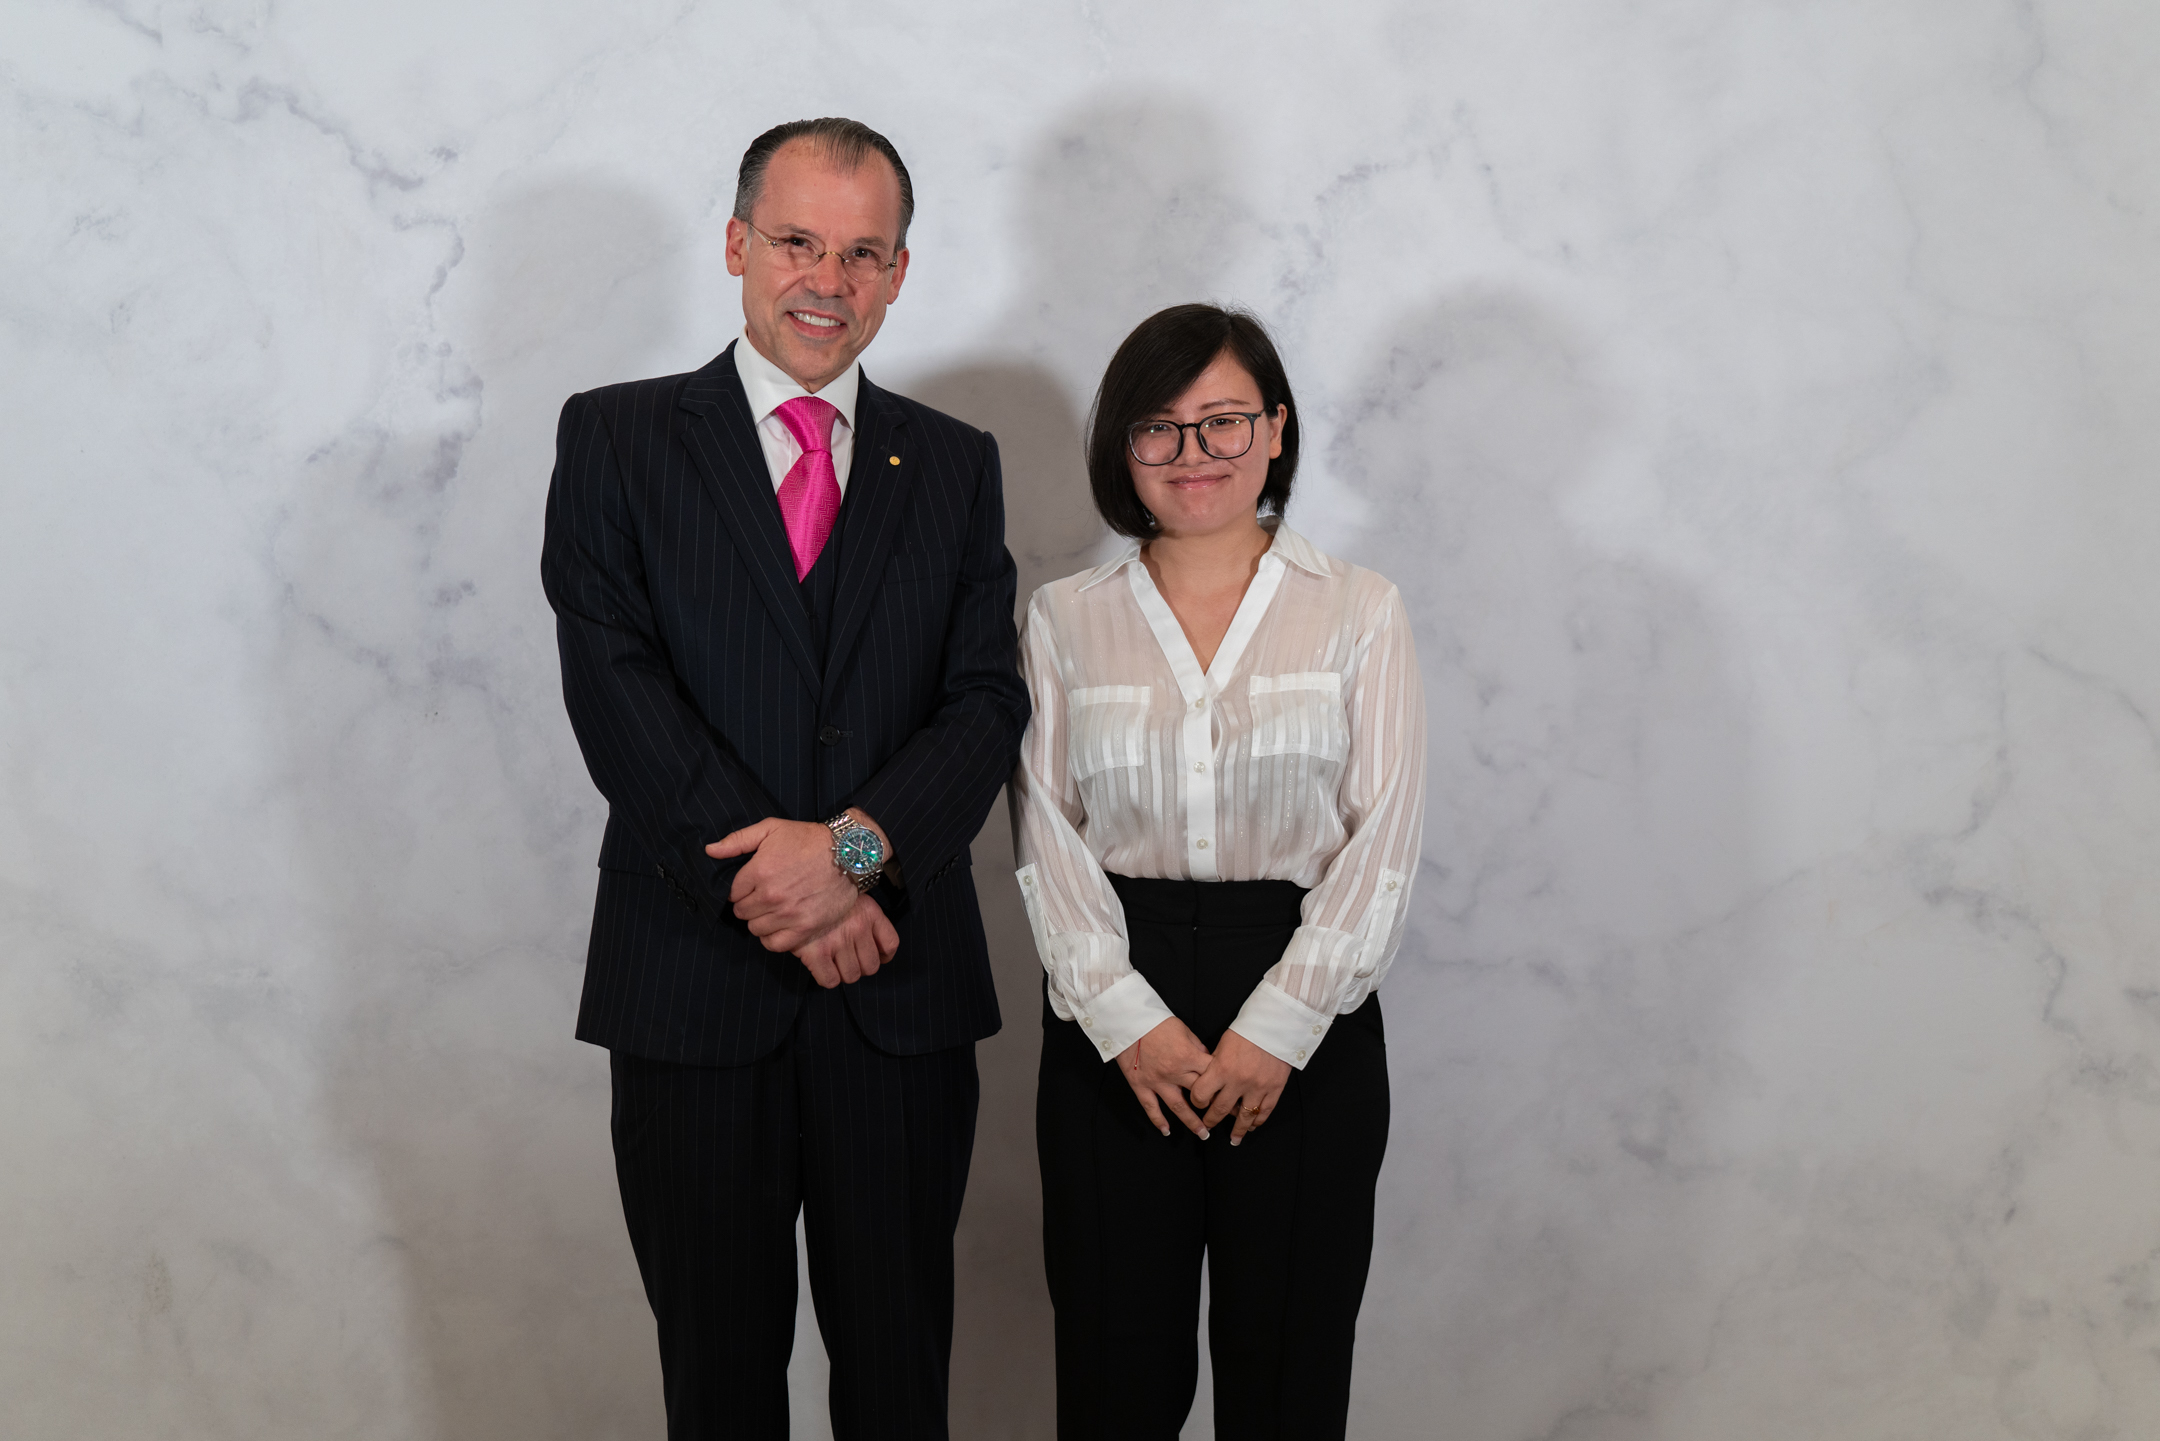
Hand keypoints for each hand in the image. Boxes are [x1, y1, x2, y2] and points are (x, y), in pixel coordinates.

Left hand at [706, 817, 857, 952]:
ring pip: (755, 929)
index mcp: (759, 871)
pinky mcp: (805, 928)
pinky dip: (772, 938)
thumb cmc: (809, 839)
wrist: (849, 854)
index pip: (733, 893)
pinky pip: (775, 944)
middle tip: (763, 897)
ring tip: (772, 911)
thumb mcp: (772, 828)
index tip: (752, 886)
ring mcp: (788, 914)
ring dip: (760, 921)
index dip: (741, 890)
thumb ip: (737, 840)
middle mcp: (771, 895)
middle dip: (748, 905)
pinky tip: (778, 926)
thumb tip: (709, 850)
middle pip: (742, 913)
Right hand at [791, 894, 898, 988]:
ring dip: (843, 973)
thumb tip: (872, 944)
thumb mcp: (851, 897)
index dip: (884, 956)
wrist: (795, 885)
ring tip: (833, 962)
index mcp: (870, 913)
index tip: (877, 956)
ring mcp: (838, 941)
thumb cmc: (822, 893)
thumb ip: (865, 918)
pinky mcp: (817, 953)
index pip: (890, 944)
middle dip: (860, 966)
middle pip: (871, 966)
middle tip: (848, 960)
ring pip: (851, 976)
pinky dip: (827, 978)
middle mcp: (858, 928)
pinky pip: (830, 980)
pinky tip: (821, 967)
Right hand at [1116, 1018, 1214, 1139]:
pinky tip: (1167, 1131)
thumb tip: (1208, 1061)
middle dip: (1214, 1106)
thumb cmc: (1157, 1022)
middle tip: (1226, 1117)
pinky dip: (1158, 1121)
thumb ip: (1197, 1048)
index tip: (1231, 1093)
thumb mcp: (1184, 1030)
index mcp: (1187, 1056)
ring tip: (1203, 1134)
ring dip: (1192, 1122)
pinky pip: (1150, 1107)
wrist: (1128, 1022)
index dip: (1223, 1083)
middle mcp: (1174, 1072)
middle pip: (1199, 1094)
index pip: (1211, 1074)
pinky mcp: (1140, 1085)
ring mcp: (1157, 1081)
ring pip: (1178, 1106)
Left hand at [1189, 1030, 1292, 1144]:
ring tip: (1234, 1138)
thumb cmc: (1247, 1031)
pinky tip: (1253, 1126)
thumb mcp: (1223, 1045)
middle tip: (1208, 1126)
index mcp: (1222, 1068)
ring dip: (1237, 1130)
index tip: (1197, 1103)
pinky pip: (1265, 1112)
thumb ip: (1215, 1065)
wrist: (1276, 1025)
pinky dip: (1258, 1121)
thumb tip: (1207, 1081)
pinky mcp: (1274, 1089)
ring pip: (1244, 1117)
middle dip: (1212, 1120)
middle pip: (1220, 1110)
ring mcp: (1258, 1087)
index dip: (1196, 1101)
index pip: (1201, 1094)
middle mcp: (1238, 1081)